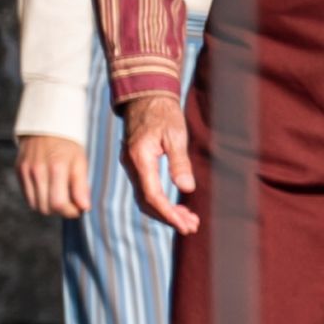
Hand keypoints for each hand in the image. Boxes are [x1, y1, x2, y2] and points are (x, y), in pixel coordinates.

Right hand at [15, 134, 90, 217]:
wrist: (46, 124)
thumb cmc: (67, 144)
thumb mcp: (80, 161)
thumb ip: (82, 186)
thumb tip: (85, 208)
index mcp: (57, 167)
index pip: (59, 204)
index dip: (70, 212)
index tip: (79, 209)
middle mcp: (38, 170)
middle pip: (46, 208)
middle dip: (60, 211)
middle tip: (70, 203)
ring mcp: (26, 171)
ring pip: (35, 205)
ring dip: (48, 207)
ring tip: (59, 196)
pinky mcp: (19, 171)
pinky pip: (27, 196)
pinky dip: (38, 199)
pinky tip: (48, 189)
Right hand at [121, 92, 199, 233]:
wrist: (146, 97)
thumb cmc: (164, 113)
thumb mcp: (176, 134)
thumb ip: (179, 162)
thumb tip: (187, 188)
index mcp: (140, 159)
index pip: (152, 196)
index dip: (169, 213)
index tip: (185, 224)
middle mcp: (131, 166)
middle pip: (147, 202)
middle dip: (169, 217)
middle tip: (192, 226)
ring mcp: (131, 166)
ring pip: (145, 199)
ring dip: (166, 212)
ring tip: (189, 220)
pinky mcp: (136, 166)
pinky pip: (146, 190)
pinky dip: (161, 202)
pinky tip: (178, 207)